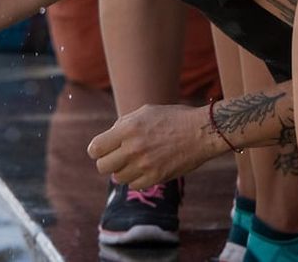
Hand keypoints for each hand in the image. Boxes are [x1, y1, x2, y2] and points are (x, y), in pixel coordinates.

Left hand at [86, 104, 224, 189]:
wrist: (201, 131)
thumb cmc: (173, 118)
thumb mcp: (145, 112)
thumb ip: (123, 125)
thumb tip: (108, 139)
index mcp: (127, 129)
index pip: (96, 148)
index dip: (97, 150)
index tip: (102, 150)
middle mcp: (133, 148)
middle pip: (103, 167)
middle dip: (107, 162)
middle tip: (117, 158)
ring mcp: (145, 165)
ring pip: (118, 178)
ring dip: (123, 171)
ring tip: (134, 162)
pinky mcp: (156, 177)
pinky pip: (134, 185)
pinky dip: (136, 179)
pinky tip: (145, 169)